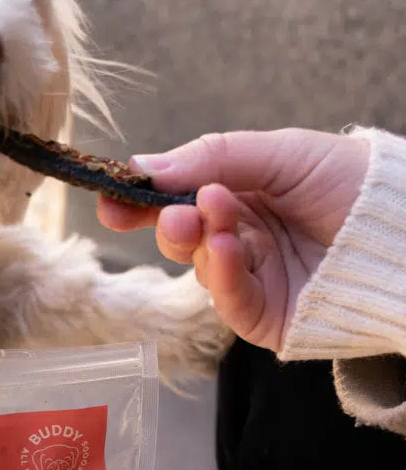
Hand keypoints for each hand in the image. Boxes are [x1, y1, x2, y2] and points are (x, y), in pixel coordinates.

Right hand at [97, 129, 369, 350]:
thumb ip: (212, 157)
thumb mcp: (282, 153)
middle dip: (169, 221)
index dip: (141, 200)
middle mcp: (241, 238)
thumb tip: (141, 166)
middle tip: (175, 212)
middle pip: (181, 235)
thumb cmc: (357, 183)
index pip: (177, 199)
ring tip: (212, 223)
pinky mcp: (265, 317)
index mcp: (241, 196)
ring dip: (198, 244)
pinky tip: (224, 250)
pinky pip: (228, 301)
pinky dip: (218, 276)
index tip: (111, 198)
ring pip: (198, 267)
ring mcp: (251, 279)